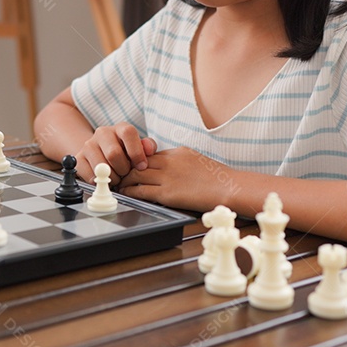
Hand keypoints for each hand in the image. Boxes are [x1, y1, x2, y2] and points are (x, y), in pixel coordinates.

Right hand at [74, 122, 156, 185]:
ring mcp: (88, 145)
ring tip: (116, 176)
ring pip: (102, 167)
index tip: (141, 166)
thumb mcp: (138, 147)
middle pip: (114, 154)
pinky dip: (100, 182)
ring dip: (113, 177)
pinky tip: (105, 178)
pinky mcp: (79, 158)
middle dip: (123, 169)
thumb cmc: (125, 151)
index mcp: (120, 128)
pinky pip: (90, 176)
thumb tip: (149, 149)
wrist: (101, 151)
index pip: (128, 133)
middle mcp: (103, 133)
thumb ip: (147, 147)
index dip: (136, 152)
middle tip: (125, 173)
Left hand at [118, 147, 239, 210]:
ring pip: (136, 175)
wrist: (229, 188)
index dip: (136, 160)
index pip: (149, 154)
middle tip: (117, 174)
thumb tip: (169, 166)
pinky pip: (142, 191)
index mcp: (177, 152)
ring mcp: (168, 177)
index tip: (129, 166)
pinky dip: (130, 192)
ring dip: (124, 180)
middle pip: (138, 161)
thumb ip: (180, 161)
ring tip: (117, 184)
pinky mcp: (168, 193)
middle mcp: (170, 162)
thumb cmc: (217, 178)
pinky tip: (125, 194)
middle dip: (125, 168)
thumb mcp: (197, 160)